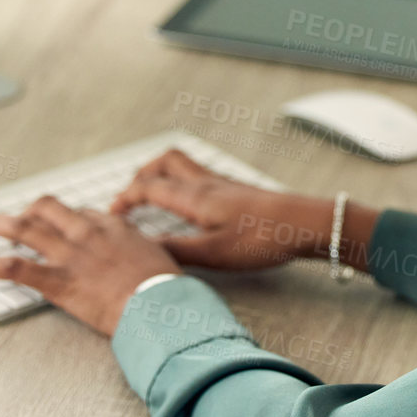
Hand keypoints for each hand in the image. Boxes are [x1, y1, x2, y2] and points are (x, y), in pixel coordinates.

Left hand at [0, 195, 179, 336]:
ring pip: (23, 229)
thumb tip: (143, 256)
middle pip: (46, 209)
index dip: (64, 219)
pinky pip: (14, 267)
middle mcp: (86, 232)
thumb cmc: (165, 288)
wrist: (159, 306)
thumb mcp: (159, 258)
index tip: (57, 226)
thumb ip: (143, 251)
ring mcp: (69, 254)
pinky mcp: (57, 280)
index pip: (79, 212)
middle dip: (25, 210)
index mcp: (112, 226)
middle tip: (9, 217)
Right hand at [110, 149, 330, 270]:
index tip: (110, 216)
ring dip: (161, 173)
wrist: (306, 223)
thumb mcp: (214, 253)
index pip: (147, 187)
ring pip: (183, 164)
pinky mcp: (237, 189)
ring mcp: (223, 183)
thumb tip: (141, 251)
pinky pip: (199, 173)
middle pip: (164, 162)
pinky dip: (182, 180)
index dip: (124, 199)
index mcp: (194, 196)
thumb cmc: (262, 238)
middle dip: (140, 176)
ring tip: (152, 195)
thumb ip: (175, 251)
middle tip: (128, 199)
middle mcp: (205, 182)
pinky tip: (189, 202)